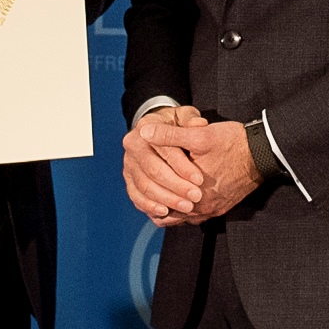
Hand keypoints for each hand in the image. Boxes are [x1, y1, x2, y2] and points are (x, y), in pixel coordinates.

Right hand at [122, 105, 208, 225]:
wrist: (159, 132)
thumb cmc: (175, 124)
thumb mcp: (184, 116)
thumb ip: (191, 119)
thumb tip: (199, 124)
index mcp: (145, 127)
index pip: (164, 149)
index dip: (182, 165)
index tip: (199, 179)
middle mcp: (133, 146)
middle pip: (152, 170)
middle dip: (175, 185)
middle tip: (195, 196)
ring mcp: (129, 164)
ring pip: (144, 186)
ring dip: (165, 199)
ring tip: (186, 207)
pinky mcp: (130, 180)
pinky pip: (136, 196)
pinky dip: (148, 206)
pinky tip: (164, 212)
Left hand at [140, 120, 260, 222]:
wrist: (263, 153)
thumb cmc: (232, 142)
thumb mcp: (199, 134)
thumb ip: (169, 135)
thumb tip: (144, 133)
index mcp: (195, 192)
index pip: (160, 200)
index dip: (146, 189)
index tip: (138, 177)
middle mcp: (203, 208)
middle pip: (169, 214)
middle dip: (155, 200)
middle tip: (143, 186)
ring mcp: (212, 210)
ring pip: (181, 217)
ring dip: (168, 206)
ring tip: (156, 191)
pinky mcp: (220, 208)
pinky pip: (194, 217)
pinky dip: (182, 209)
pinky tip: (176, 195)